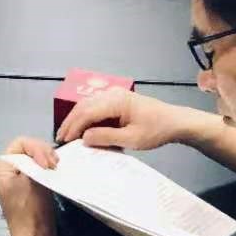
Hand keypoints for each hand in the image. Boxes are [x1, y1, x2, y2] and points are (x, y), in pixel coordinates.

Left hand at [0, 136, 59, 235]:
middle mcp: (7, 170)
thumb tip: (46, 156)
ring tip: (56, 168)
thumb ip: (37, 162)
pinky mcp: (30, 186)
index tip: (48, 163)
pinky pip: (39, 169)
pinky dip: (48, 169)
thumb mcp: (32, 180)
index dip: (37, 148)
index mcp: (2, 166)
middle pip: (28, 148)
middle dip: (43, 153)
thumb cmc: (30, 210)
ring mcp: (18, 178)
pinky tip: (55, 173)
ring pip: (35, 158)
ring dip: (47, 161)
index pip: (21, 142)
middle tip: (55, 164)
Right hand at [56, 89, 195, 151]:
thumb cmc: (156, 130)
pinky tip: (83, 127)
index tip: (65, 140)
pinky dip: (86, 116)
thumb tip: (84, 138)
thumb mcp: (132, 139)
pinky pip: (95, 105)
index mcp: (116, 101)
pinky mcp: (117, 99)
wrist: (175, 122)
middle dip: (70, 122)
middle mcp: (112, 94)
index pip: (87, 112)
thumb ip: (107, 137)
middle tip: (61, 138)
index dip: (73, 126)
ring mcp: (114, 94)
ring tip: (68, 133)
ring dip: (76, 118)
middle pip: (83, 105)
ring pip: (87, 104)